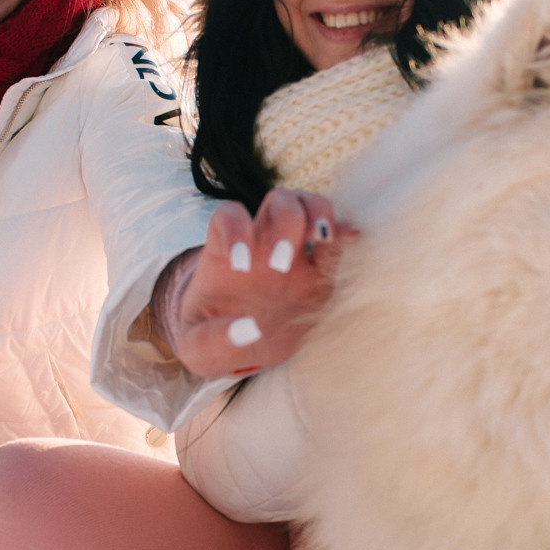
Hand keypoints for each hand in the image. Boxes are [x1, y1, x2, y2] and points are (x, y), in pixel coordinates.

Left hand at [162, 190, 355, 379]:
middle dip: (284, 224)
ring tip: (323, 239)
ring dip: (317, 214)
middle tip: (280, 265)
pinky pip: (336, 241)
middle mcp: (262, 243)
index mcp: (225, 253)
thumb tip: (248, 329)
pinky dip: (346, 233)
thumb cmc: (212, 340)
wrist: (240, 349)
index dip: (236, 229)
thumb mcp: (196, 348)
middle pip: (278, 201)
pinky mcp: (320, 274)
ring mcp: (295, 254)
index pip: (229, 216)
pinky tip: (353, 240)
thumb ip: (210, 341)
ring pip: (309, 206)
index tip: (239, 266)